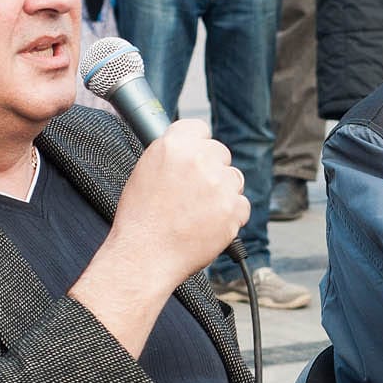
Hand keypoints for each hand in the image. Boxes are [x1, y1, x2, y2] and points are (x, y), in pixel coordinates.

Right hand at [73, 119, 250, 355]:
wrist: (146, 255)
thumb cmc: (140, 219)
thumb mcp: (145, 173)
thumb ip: (171, 156)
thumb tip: (189, 150)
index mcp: (174, 145)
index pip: (199, 128)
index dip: (198, 144)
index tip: (196, 155)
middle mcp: (199, 160)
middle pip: (220, 153)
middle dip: (213, 169)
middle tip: (196, 191)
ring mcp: (219, 184)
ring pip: (234, 178)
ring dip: (224, 191)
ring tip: (199, 212)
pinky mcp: (233, 209)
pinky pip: (242, 205)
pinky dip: (231, 216)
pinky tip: (210, 225)